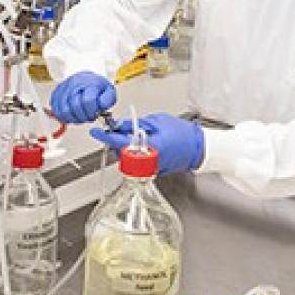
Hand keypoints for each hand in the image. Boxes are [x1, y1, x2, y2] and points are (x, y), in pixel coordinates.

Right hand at [49, 71, 115, 123]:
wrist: (85, 78)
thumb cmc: (96, 87)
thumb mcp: (109, 91)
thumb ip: (108, 100)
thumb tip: (101, 107)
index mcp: (89, 82)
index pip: (88, 101)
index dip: (92, 112)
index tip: (95, 114)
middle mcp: (74, 83)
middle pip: (75, 106)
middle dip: (83, 117)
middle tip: (88, 117)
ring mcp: (63, 88)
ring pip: (63, 110)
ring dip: (73, 118)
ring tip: (80, 117)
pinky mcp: (55, 93)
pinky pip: (55, 110)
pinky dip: (63, 117)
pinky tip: (72, 115)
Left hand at [90, 113, 204, 175]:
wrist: (198, 148)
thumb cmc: (182, 133)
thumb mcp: (157, 122)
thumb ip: (136, 125)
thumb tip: (119, 125)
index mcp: (150, 147)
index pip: (120, 143)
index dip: (106, 137)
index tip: (96, 132)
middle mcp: (149, 161)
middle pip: (121, 153)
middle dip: (116, 141)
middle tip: (117, 129)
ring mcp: (150, 169)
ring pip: (127, 160)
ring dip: (124, 147)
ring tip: (132, 135)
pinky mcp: (152, 172)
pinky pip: (136, 163)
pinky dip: (133, 153)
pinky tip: (139, 144)